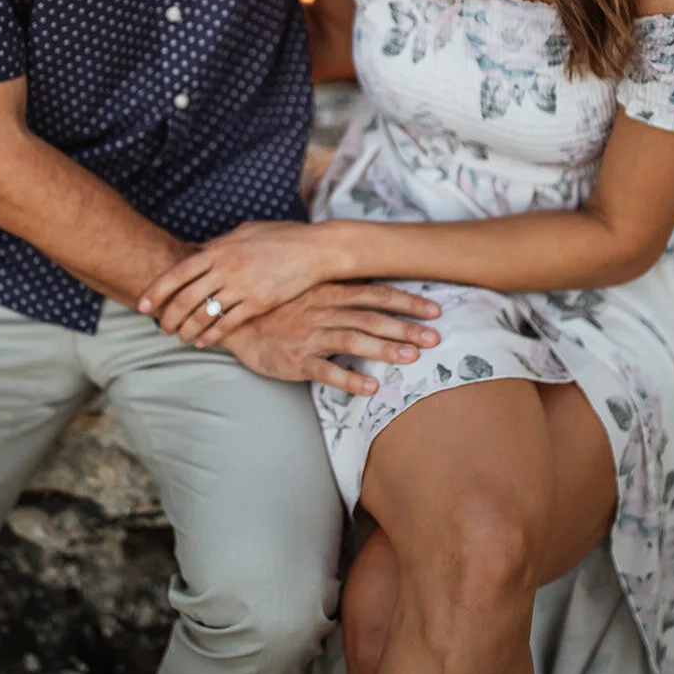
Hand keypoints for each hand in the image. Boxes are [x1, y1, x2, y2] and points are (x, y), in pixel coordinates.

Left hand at [138, 220, 352, 343]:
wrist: (315, 250)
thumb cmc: (281, 236)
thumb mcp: (244, 231)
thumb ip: (218, 243)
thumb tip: (195, 251)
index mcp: (220, 249)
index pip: (179, 273)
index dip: (157, 291)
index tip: (143, 304)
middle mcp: (227, 268)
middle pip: (187, 298)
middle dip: (169, 316)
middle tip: (161, 327)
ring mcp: (242, 287)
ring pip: (204, 314)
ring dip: (187, 329)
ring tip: (179, 337)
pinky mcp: (258, 303)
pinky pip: (228, 323)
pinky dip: (212, 335)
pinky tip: (203, 341)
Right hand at [223, 282, 441, 396]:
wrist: (237, 322)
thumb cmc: (280, 306)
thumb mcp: (311, 289)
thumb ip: (342, 289)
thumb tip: (378, 285)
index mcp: (330, 292)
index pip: (376, 293)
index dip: (407, 302)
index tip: (434, 309)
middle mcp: (323, 311)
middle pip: (371, 317)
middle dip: (405, 327)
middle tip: (435, 337)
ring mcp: (310, 335)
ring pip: (353, 340)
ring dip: (383, 349)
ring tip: (410, 358)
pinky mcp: (297, 361)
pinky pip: (325, 371)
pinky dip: (349, 379)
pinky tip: (371, 387)